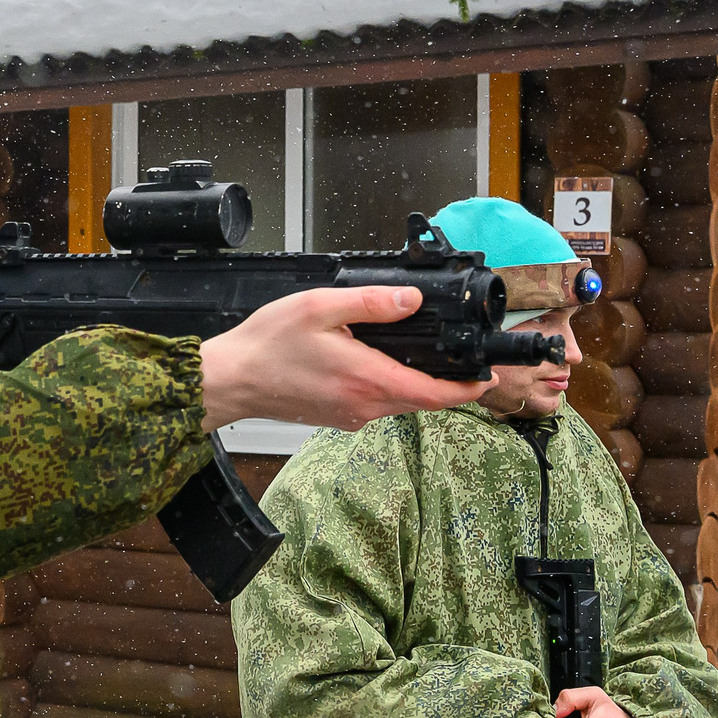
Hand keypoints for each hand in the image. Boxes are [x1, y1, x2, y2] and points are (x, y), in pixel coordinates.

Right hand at [200, 287, 487, 431]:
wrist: (231, 380)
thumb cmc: (267, 345)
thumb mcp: (320, 307)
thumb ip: (370, 303)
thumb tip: (410, 300)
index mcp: (367, 379)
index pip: (434, 396)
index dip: (467, 390)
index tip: (487, 379)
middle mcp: (363, 405)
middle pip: (421, 401)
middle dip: (447, 385)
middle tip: (464, 363)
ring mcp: (350, 415)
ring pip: (399, 403)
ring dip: (418, 386)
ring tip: (425, 358)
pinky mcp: (337, 416)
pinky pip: (376, 404)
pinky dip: (389, 387)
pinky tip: (378, 363)